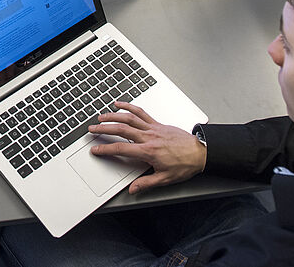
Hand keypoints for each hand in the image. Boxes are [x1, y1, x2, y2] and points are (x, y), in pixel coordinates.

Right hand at [88, 101, 206, 194]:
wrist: (201, 152)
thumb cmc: (185, 164)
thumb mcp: (165, 179)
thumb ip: (146, 183)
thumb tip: (132, 189)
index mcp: (148, 151)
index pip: (121, 149)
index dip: (105, 149)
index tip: (96, 149)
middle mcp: (148, 137)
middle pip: (121, 130)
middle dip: (104, 129)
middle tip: (92, 129)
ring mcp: (153, 128)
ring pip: (129, 118)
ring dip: (113, 116)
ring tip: (101, 117)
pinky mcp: (158, 123)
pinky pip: (141, 113)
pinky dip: (130, 107)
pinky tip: (121, 105)